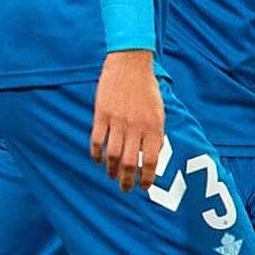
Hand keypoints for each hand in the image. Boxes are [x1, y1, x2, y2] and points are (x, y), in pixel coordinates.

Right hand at [89, 49, 165, 190]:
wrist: (130, 64)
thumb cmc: (147, 89)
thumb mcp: (159, 111)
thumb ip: (155, 133)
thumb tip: (150, 156)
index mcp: (154, 126)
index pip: (151, 160)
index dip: (147, 177)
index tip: (144, 187)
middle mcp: (136, 127)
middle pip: (131, 162)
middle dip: (128, 180)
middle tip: (125, 189)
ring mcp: (117, 121)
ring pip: (113, 154)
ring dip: (111, 169)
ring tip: (111, 176)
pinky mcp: (101, 114)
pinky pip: (97, 139)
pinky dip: (96, 153)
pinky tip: (97, 159)